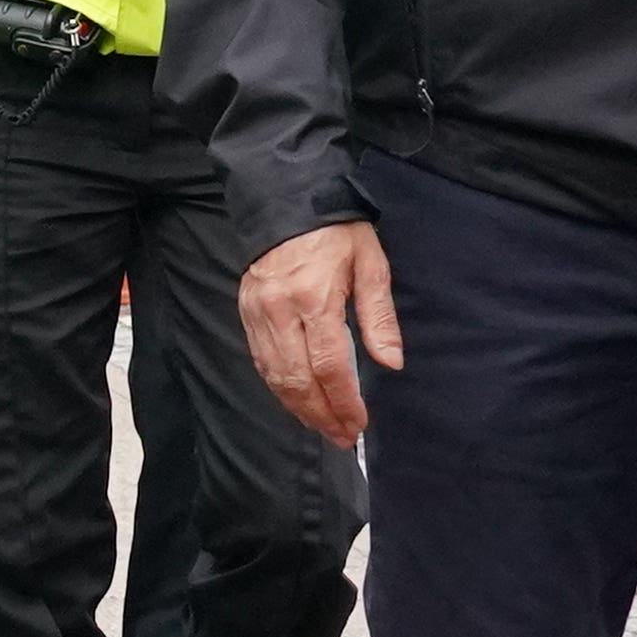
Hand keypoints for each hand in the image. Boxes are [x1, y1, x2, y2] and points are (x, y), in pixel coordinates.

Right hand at [239, 219, 399, 446]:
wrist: (285, 199)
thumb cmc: (336, 230)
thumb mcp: (370, 263)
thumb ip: (379, 316)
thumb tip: (391, 362)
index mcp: (314, 297)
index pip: (329, 364)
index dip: (344, 400)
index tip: (358, 423)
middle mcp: (280, 310)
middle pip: (297, 379)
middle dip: (321, 415)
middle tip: (342, 437)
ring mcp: (258, 313)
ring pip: (275, 376)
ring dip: (299, 408)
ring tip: (323, 427)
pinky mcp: (246, 312)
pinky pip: (261, 361)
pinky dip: (280, 388)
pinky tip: (298, 401)